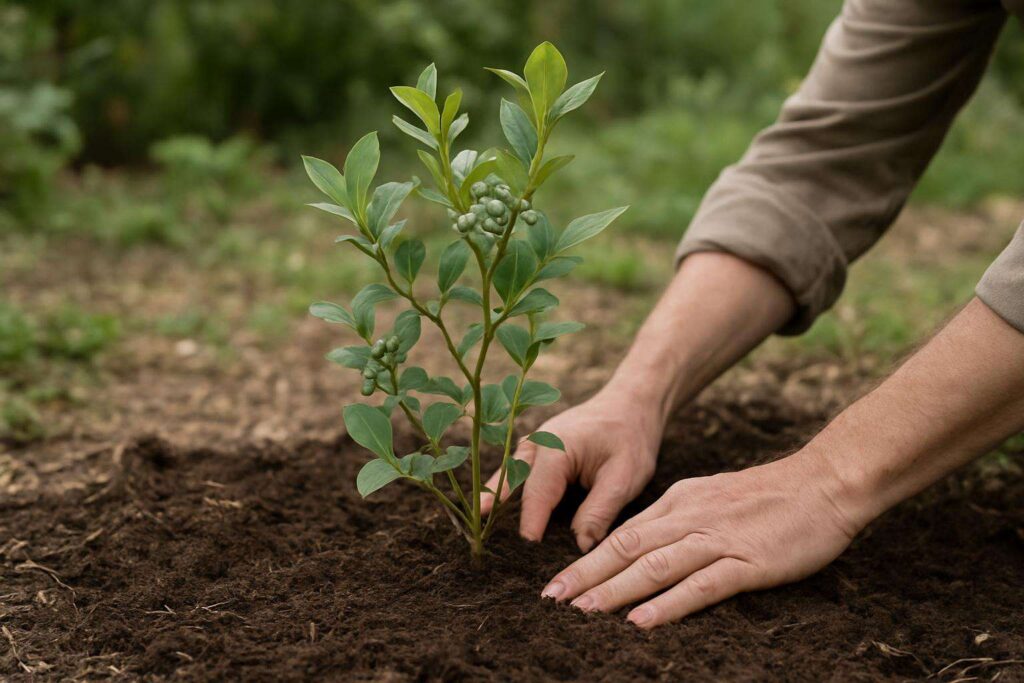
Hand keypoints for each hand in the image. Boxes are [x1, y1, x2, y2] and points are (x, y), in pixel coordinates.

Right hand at [480, 388, 662, 550]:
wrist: (631, 405)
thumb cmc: (631, 438)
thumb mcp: (625, 477)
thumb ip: (600, 511)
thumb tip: (581, 546)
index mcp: (557, 448)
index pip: (537, 494)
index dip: (530, 524)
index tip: (524, 552)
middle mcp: (537, 444)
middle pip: (512, 484)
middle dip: (498, 514)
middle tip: (484, 545)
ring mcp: (533, 445)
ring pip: (507, 477)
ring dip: (494, 501)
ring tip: (477, 528)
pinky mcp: (536, 451)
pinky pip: (514, 472)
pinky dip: (505, 490)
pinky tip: (492, 510)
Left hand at [540, 451, 862, 627]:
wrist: (824, 482)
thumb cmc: (771, 496)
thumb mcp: (713, 498)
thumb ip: (678, 520)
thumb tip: (643, 545)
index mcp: (678, 502)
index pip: (622, 534)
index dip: (587, 561)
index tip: (557, 584)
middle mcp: (689, 517)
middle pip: (627, 548)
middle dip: (586, 576)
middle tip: (550, 601)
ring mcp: (717, 539)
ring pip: (654, 566)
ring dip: (614, 591)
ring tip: (581, 614)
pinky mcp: (746, 561)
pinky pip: (700, 585)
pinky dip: (667, 603)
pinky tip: (641, 621)